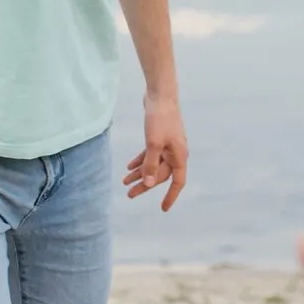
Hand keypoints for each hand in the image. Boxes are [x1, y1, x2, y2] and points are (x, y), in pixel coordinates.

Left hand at [124, 93, 188, 210]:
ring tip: (124, 182)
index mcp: (179, 155)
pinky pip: (150, 154)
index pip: (177, 181)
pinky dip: (140, 160)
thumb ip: (151, 164)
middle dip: (145, 184)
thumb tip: (149, 183)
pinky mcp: (159, 137)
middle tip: (129, 194)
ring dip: (140, 173)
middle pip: (161, 174)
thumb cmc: (160, 119)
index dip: (171, 196)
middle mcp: (175, 152)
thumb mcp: (154, 144)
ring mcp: (168, 144)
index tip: (163, 209)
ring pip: (154, 164)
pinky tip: (129, 166)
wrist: (160, 95)